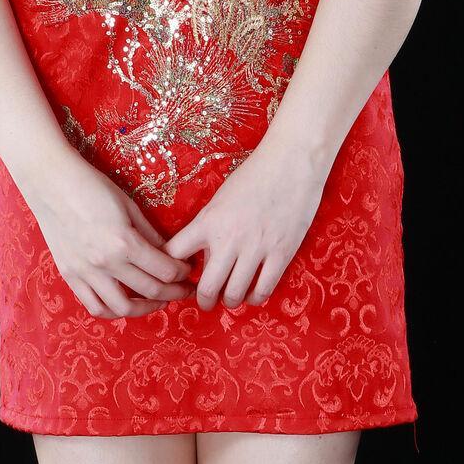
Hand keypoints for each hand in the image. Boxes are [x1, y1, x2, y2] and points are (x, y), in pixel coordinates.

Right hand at [24, 154, 196, 320]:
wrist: (51, 184)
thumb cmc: (92, 187)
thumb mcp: (129, 206)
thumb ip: (150, 235)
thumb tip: (167, 254)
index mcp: (124, 242)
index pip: (164, 270)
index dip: (181, 273)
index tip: (187, 271)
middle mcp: (105, 263)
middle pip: (150, 290)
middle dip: (173, 292)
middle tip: (182, 289)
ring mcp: (85, 273)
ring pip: (122, 308)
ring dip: (146, 308)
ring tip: (157, 300)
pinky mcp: (70, 276)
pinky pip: (94, 306)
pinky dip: (113, 311)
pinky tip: (125, 304)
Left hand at [165, 137, 327, 311]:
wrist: (292, 162)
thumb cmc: (254, 175)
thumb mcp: (220, 198)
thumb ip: (210, 227)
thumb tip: (204, 255)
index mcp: (208, 222)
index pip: (174, 255)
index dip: (171, 271)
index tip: (178, 276)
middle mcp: (229, 239)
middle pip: (206, 288)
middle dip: (203, 300)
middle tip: (205, 300)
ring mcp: (256, 248)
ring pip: (234, 294)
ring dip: (229, 301)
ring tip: (230, 298)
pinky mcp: (281, 253)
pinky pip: (263, 289)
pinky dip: (255, 298)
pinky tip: (253, 294)